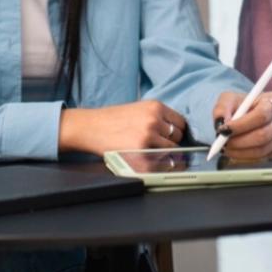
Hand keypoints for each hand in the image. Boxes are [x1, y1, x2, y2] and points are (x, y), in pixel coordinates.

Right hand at [58, 100, 188, 156]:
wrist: (90, 127)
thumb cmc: (113, 120)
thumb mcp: (138, 109)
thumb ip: (157, 117)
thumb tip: (176, 132)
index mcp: (156, 107)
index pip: (181, 122)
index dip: (175, 132)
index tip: (169, 138)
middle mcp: (154, 119)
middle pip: (177, 137)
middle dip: (170, 143)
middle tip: (155, 146)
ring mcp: (148, 136)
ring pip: (170, 150)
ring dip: (163, 154)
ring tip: (148, 152)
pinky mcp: (140, 151)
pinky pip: (160, 162)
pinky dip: (157, 164)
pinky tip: (146, 160)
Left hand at [211, 90, 271, 160]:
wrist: (253, 114)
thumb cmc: (244, 105)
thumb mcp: (230, 99)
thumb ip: (222, 108)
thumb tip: (220, 123)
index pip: (261, 115)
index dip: (241, 125)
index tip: (224, 130)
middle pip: (263, 135)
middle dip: (239, 142)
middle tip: (223, 143)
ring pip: (262, 150)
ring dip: (240, 152)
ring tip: (226, 148)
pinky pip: (263, 159)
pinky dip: (245, 158)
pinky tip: (236, 152)